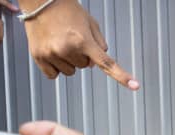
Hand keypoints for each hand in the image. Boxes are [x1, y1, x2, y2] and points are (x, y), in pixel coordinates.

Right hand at [20, 0, 138, 89]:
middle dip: (82, 56)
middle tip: (73, 38)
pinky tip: (51, 49)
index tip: (135, 86)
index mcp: (83, 40)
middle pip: (85, 67)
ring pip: (70, 72)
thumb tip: (96, 64)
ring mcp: (52, 55)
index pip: (106, 63)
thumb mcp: (90, 23)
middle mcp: (67, 49)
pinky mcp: (39, 58)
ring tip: (60, 42)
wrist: (41, 1)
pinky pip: (54, 75)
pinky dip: (54, 66)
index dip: (121, 76)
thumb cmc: (67, 10)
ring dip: (68, 61)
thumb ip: (99, 44)